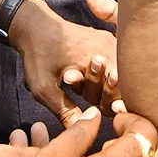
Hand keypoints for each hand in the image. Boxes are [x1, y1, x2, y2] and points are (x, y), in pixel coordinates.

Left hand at [12, 0, 121, 126]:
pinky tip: (82, 75)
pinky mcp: (107, 40)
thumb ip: (64, 110)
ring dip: (102, 83)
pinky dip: (105, 73)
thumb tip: (79, 130)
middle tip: (83, 92)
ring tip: (72, 77)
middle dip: (105, 93)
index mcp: (96, 58)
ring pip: (120, 72)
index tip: (110, 109)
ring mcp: (109, 41)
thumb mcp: (44, 87)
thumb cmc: (38, 55)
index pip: (122, 87)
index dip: (115, 101)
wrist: (34, 26)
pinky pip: (116, 62)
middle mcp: (108, 46)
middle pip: (123, 81)